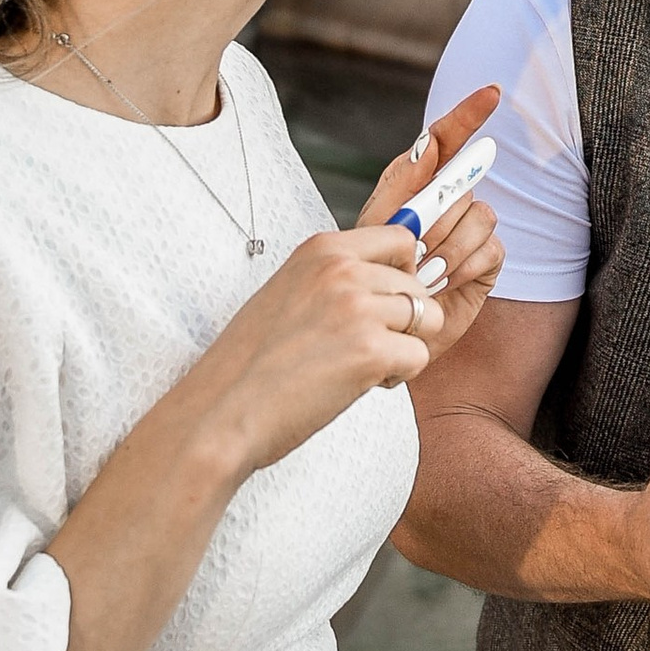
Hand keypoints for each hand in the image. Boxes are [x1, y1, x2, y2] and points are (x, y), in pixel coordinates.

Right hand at [174, 217, 447, 484]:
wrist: (221, 411)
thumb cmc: (248, 365)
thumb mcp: (289, 293)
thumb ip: (334, 280)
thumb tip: (386, 284)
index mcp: (321, 250)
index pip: (401, 239)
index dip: (406, 272)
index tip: (391, 300)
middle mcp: (343, 271)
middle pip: (418, 285)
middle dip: (404, 320)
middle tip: (367, 347)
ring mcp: (358, 308)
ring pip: (428, 320)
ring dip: (405, 347)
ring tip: (366, 365)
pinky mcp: (370, 350)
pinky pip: (419, 356)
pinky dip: (400, 376)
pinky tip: (361, 384)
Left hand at [359, 86, 503, 362]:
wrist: (385, 329)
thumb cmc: (372, 279)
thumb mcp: (375, 228)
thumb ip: (403, 186)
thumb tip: (429, 145)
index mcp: (415, 182)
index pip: (446, 137)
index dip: (469, 112)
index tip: (492, 92)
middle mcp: (447, 199)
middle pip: (461, 184)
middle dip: (435, 220)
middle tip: (411, 253)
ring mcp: (470, 227)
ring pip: (479, 215)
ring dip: (448, 249)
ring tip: (423, 275)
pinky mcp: (487, 257)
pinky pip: (490, 247)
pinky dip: (465, 267)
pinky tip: (445, 284)